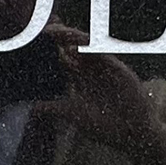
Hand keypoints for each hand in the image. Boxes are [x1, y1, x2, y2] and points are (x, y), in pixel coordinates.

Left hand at [36, 23, 160, 157]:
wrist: (131, 135)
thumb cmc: (105, 126)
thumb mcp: (74, 114)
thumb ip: (54, 108)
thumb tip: (33, 107)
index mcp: (82, 77)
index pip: (65, 56)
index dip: (53, 46)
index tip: (38, 38)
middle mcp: (93, 70)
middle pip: (75, 46)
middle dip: (61, 36)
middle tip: (46, 29)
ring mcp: (107, 69)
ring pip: (88, 47)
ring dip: (73, 38)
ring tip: (57, 31)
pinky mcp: (120, 72)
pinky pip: (104, 56)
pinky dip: (90, 51)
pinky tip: (76, 48)